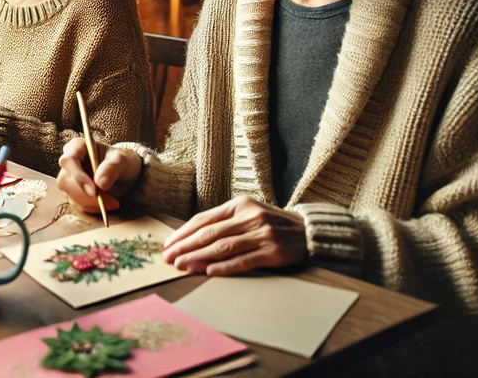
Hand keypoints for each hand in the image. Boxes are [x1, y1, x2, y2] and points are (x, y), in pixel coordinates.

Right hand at [56, 138, 140, 212]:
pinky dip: (92, 208)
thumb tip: (100, 182)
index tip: (93, 191)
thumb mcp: (123, 160)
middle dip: (84, 194)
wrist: (126, 174)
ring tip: (112, 202)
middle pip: (65, 181)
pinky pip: (77, 204)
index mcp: (78, 147)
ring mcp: (70, 178)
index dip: (77, 176)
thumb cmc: (122, 161)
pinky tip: (106, 205)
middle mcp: (70, 162)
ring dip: (91, 203)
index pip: (68, 160)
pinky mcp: (74, 192)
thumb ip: (113, 167)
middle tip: (106, 201)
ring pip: (70, 195)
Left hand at [163, 195, 307, 275]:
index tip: (168, 244)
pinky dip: (224, 267)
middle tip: (168, 257)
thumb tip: (192, 239)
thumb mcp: (249, 214)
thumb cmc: (272, 224)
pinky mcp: (272, 252)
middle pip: (209, 233)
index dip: (184, 233)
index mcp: (240, 204)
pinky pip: (243, 260)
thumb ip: (225, 222)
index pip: (204, 219)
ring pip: (222, 247)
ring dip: (198, 257)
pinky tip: (209, 272)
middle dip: (185, 246)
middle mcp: (249, 217)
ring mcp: (261, 234)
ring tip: (182, 265)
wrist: (309, 232)